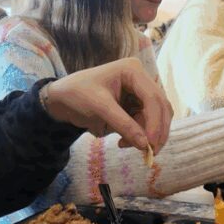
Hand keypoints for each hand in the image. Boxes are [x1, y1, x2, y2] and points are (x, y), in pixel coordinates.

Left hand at [42, 58, 171, 154]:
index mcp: (133, 70)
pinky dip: (140, 135)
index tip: (150, 144)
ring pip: (157, 117)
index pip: (153, 98)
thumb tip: (145, 145)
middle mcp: (141, 80)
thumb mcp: (99, 107)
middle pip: (161, 107)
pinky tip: (123, 142)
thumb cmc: (77, 94)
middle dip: (156, 131)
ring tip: (125, 145)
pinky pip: (146, 123)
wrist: (62, 99)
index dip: (155, 122)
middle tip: (150, 153)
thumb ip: (123, 124)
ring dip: (147, 135)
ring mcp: (139, 93)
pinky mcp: (136, 106)